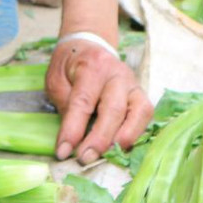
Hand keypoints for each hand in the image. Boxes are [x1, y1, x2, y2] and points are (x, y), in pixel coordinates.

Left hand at [45, 36, 153, 164]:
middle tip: (84, 158)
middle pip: (113, 110)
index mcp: (91, 65)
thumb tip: (74, 136)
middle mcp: (117, 73)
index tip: (63, 151)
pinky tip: (120, 147)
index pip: (83, 101)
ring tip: (105, 156)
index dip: (73, 129)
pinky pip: (145, 115)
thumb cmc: (70, 65)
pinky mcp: (141, 95)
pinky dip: (135, 134)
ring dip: (122, 139)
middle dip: (98, 139)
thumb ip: (65, 103)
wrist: (88, 45)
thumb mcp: (57, 79)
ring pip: (137, 113)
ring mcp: (132, 84)